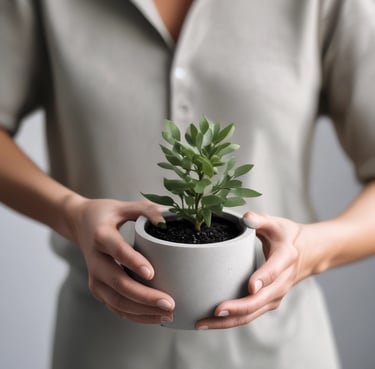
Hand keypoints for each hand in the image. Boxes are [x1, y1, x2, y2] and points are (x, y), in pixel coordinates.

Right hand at [65, 197, 174, 323]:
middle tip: (170, 303)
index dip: (133, 262)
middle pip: (118, 283)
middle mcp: (95, 260)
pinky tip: (155, 317)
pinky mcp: (98, 288)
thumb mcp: (122, 206)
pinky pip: (115, 307)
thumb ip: (145, 209)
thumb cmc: (105, 214)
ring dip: (142, 311)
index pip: (117, 251)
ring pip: (116, 301)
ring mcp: (95, 278)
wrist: (80, 224)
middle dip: (145, 297)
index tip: (152, 273)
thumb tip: (165, 220)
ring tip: (168, 315)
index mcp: (101, 236)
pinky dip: (135, 315)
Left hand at [195, 211, 303, 329]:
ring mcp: (275, 295)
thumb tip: (246, 217)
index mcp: (285, 258)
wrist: (307, 253)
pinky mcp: (268, 302)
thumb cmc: (286, 236)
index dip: (264, 278)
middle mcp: (282, 282)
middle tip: (215, 311)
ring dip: (229, 321)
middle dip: (238, 308)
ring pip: (253, 313)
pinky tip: (211, 322)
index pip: (275, 270)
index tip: (250, 286)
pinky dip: (232, 321)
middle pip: (260, 300)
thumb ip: (260, 220)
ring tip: (202, 323)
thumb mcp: (276, 224)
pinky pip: (250, 314)